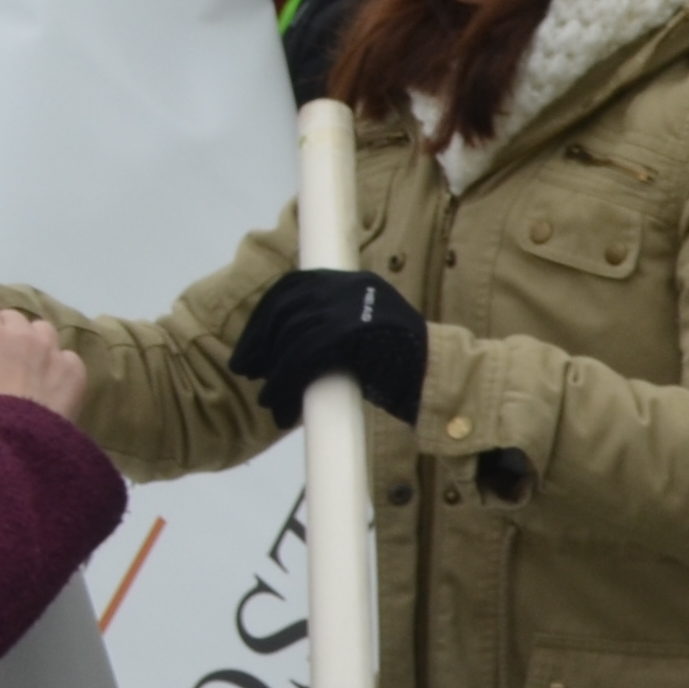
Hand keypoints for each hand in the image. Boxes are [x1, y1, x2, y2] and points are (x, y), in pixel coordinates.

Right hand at [0, 298, 85, 419]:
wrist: (13, 436)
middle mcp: (21, 334)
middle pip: (13, 317)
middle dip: (5, 331)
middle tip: (1, 356)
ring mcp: (51, 348)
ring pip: (44, 330)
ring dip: (35, 342)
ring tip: (30, 366)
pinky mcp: (75, 368)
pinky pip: (68, 358)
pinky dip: (60, 367)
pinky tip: (52, 387)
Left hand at [226, 267, 427, 427]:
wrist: (442, 381)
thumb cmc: (406, 367)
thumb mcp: (366, 333)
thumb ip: (333, 326)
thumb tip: (285, 341)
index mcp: (354, 282)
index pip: (294, 286)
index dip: (264, 317)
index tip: (250, 347)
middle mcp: (352, 287)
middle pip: (287, 309)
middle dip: (259, 342)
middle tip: (247, 371)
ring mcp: (354, 307)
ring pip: (294, 336)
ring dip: (274, 372)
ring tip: (269, 399)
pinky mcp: (354, 332)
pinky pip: (306, 356)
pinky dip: (287, 383)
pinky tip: (282, 405)